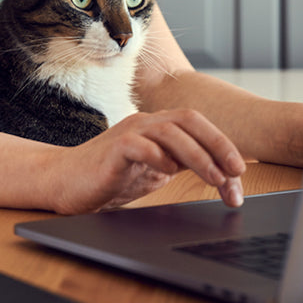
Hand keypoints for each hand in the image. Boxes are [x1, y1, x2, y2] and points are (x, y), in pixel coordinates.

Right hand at [47, 109, 245, 213]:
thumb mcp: (153, 173)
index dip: (222, 144)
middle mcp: (145, 123)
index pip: (197, 125)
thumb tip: (219, 176)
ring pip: (169, 131)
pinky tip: (168, 172)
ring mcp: (128, 132)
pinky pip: (139, 145)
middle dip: (218, 144)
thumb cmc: (108, 177)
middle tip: (236, 172)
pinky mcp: (111, 149)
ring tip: (214, 178)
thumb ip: (180, 167)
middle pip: (189, 120)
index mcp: (157, 127)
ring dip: (197, 155)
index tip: (239, 173)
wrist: (64, 181)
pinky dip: (158, 157)